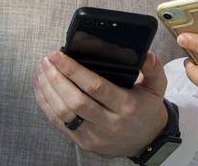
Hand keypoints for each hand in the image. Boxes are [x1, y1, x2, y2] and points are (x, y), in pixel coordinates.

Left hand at [33, 50, 168, 157]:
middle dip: (56, 78)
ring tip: (41, 71)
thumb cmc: (146, 110)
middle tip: (46, 61)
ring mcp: (94, 136)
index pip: (95, 86)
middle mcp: (109, 123)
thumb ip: (153, 69)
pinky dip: (46, 105)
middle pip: (75, 100)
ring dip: (48, 91)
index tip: (58, 55)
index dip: (73, 70)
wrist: (146, 142)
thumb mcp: (156, 88)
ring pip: (64, 113)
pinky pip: (59, 124)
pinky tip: (41, 89)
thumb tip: (146, 54)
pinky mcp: (83, 143)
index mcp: (126, 106)